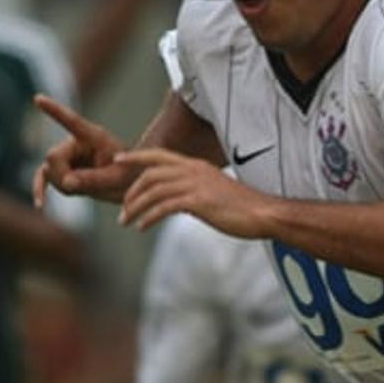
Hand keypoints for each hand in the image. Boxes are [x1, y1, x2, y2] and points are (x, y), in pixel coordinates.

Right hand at [31, 95, 126, 204]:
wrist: (131, 183)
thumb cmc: (129, 174)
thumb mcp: (117, 178)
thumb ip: (93, 179)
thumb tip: (65, 182)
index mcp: (93, 137)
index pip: (71, 121)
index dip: (54, 110)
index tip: (38, 99)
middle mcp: (77, 142)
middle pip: (53, 157)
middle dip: (62, 176)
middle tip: (80, 187)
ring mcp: (68, 156)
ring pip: (50, 171)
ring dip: (62, 186)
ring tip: (85, 189)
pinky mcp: (63, 169)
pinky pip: (45, 178)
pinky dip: (42, 190)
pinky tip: (41, 204)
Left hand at [116, 147, 275, 236]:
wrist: (264, 213)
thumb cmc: (243, 208)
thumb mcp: (215, 193)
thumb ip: (195, 193)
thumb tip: (181, 203)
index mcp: (197, 166)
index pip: (159, 155)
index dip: (137, 157)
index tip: (119, 160)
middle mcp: (193, 170)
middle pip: (151, 174)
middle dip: (132, 192)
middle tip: (123, 211)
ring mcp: (196, 185)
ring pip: (154, 191)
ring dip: (136, 208)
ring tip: (127, 222)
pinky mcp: (198, 201)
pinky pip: (164, 207)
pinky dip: (149, 217)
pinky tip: (143, 227)